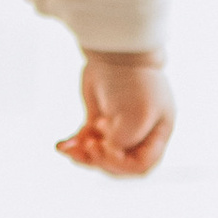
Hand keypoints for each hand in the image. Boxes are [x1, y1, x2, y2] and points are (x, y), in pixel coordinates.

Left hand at [58, 52, 174, 177]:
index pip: (141, 166)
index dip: (120, 165)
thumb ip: (125, 140)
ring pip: (100, 155)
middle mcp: (139, 134)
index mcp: (156, 134)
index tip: (104, 146)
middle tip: (89, 144)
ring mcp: (119, 127)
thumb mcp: (137, 114)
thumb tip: (107, 151)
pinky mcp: (99, 118)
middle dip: (100, 160)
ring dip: (83, 155)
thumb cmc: (132, 81)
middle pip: (119, 164)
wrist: (115, 50)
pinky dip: (75, 145)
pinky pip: (87, 141)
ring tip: (70, 148)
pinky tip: (61, 145)